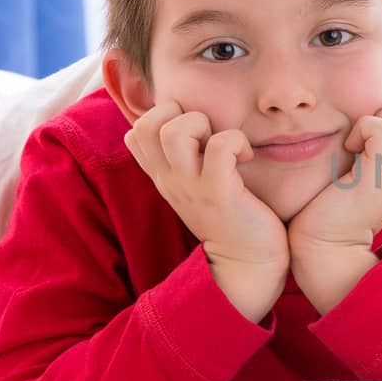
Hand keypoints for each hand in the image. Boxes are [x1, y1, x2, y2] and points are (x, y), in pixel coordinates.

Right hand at [123, 100, 289, 274]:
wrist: (246, 265)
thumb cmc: (230, 219)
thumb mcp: (196, 186)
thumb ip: (187, 160)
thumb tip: (192, 124)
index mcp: (163, 176)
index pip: (135, 132)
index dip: (163, 117)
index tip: (194, 133)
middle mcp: (170, 179)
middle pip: (147, 125)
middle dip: (181, 114)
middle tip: (208, 133)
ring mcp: (192, 187)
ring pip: (175, 132)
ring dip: (203, 124)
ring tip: (223, 144)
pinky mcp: (219, 193)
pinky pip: (220, 146)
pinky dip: (236, 141)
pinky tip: (246, 157)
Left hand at [287, 99, 381, 253]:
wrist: (330, 245)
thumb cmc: (344, 202)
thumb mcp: (376, 170)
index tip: (381, 132)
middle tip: (372, 133)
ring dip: (379, 119)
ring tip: (361, 142)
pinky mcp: (379, 178)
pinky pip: (381, 129)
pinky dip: (362, 129)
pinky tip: (350, 149)